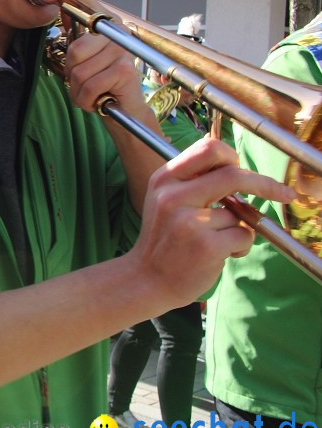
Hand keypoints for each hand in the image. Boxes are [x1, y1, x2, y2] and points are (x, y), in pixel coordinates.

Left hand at [40, 0, 146, 115]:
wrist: (125, 110)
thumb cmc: (101, 83)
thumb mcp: (83, 58)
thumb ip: (73, 34)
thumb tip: (52, 2)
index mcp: (106, 24)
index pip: (85, 0)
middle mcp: (118, 32)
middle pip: (75, 50)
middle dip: (72, 74)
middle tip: (84, 82)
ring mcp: (123, 51)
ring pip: (80, 72)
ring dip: (79, 91)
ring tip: (92, 93)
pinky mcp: (125, 70)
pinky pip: (90, 86)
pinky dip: (87, 100)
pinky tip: (97, 100)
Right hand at [125, 136, 295, 305]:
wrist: (146, 278)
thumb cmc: (163, 237)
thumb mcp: (165, 198)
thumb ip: (191, 178)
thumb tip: (226, 155)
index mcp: (164, 179)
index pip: (208, 149)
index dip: (232, 157)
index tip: (243, 168)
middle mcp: (173, 196)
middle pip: (233, 174)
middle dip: (264, 184)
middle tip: (281, 193)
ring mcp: (189, 221)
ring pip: (239, 213)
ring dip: (239, 227)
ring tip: (217, 241)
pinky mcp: (206, 246)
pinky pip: (243, 235)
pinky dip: (240, 246)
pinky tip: (220, 254)